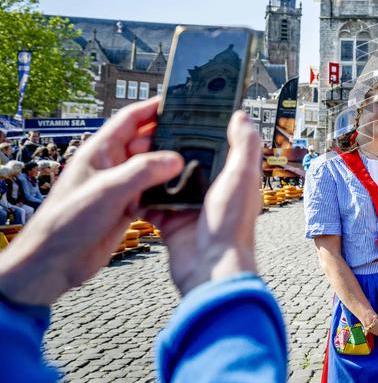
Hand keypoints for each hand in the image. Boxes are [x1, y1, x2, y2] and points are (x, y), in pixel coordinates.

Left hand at [0, 98, 183, 305]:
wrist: (54, 262)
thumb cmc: (67, 221)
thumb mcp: (108, 190)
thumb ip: (143, 171)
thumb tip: (175, 159)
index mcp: (100, 152)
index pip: (130, 120)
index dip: (153, 108)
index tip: (177, 102)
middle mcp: (111, 166)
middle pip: (146, 143)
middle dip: (169, 138)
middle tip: (197, 135)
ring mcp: (120, 187)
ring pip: (152, 168)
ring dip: (170, 167)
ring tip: (195, 162)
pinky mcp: (127, 207)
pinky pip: (153, 192)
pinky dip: (167, 191)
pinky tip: (182, 192)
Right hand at [144, 112, 260, 294]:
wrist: (210, 269)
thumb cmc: (231, 225)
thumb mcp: (242, 177)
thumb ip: (243, 145)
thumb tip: (241, 115)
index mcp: (233, 179)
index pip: (217, 148)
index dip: (203, 132)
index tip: (183, 114)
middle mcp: (212, 191)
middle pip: (188, 162)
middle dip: (170, 148)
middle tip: (148, 132)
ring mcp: (190, 208)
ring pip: (167, 181)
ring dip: (153, 170)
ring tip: (134, 150)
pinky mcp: (171, 222)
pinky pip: (152, 204)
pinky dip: (141, 195)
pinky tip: (129, 180)